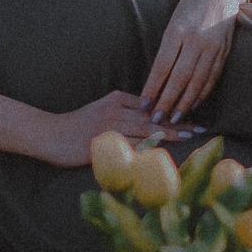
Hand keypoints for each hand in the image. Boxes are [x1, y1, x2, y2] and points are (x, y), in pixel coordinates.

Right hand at [30, 89, 195, 167]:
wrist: (50, 135)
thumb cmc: (77, 126)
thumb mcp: (102, 111)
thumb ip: (124, 113)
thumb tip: (150, 121)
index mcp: (117, 99)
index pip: (152, 105)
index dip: (173, 111)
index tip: (193, 116)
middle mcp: (116, 109)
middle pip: (153, 115)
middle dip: (178, 121)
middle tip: (201, 127)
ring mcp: (110, 125)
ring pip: (146, 128)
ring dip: (170, 132)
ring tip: (190, 136)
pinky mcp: (104, 142)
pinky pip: (131, 145)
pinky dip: (150, 147)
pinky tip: (165, 151)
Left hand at [140, 0, 241, 121]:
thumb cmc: (189, 6)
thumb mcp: (173, 22)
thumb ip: (167, 49)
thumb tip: (156, 80)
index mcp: (177, 31)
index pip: (162, 66)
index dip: (153, 88)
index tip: (144, 105)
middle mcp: (196, 39)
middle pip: (180, 78)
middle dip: (167, 101)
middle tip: (156, 120)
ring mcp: (213, 46)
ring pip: (197, 81)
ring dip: (185, 103)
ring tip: (174, 118)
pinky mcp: (225, 50)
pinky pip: (213, 76)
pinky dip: (203, 92)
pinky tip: (195, 105)